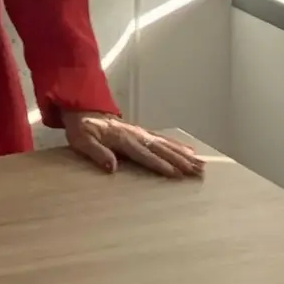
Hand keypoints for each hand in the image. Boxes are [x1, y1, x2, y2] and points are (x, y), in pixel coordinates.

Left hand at [62, 111, 206, 179]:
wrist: (83, 109)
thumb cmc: (81, 128)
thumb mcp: (82, 140)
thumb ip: (96, 152)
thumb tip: (111, 167)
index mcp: (122, 139)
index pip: (144, 154)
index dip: (159, 164)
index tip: (176, 174)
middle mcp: (136, 134)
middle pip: (161, 149)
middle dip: (181, 161)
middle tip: (198, 171)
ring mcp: (141, 132)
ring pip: (166, 144)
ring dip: (184, 154)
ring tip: (201, 164)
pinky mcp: (142, 132)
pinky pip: (163, 139)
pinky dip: (178, 145)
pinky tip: (190, 150)